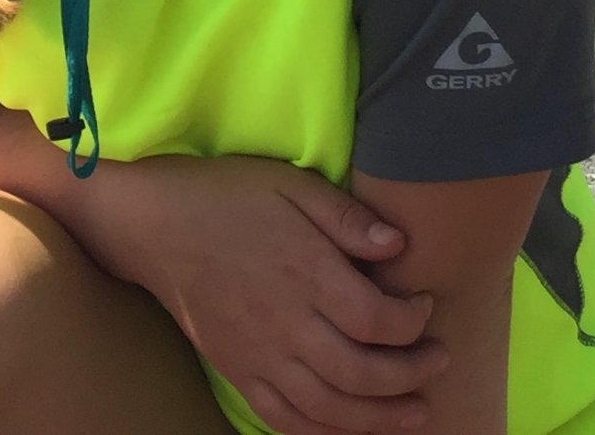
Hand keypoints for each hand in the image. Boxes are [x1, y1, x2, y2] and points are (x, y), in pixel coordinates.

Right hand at [96, 155, 442, 434]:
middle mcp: (286, 324)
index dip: (413, 322)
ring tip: (415, 411)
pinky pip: (285, 420)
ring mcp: (259, 356)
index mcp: (305, 273)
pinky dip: (323, 432)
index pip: (376, 320)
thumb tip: (399, 245)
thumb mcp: (291, 184)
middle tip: (439, 361)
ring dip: (379, 418)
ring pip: (330, 408)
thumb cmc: (228, 197)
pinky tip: (350, 428)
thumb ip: (347, 217)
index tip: (425, 305)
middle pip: (362, 373)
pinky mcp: (238, 373)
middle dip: (412, 375)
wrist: (156, 226)